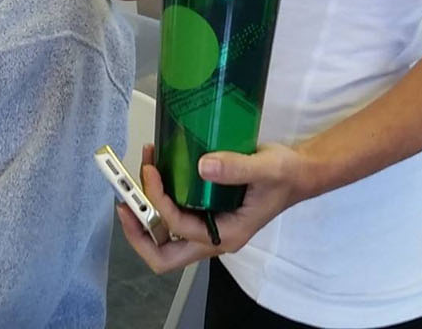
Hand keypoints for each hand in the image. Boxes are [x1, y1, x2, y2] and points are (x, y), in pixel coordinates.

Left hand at [116, 143, 311, 273]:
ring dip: (145, 212)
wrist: (298, 174)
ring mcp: (208, 228)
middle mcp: (213, 238)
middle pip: (164, 256)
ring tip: (138, 176)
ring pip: (165, 239)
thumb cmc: (285, 175)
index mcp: (227, 235)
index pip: (180, 227)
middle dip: (137, 232)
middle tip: (124, 202)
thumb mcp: (267, 168)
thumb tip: (203, 166)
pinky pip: (173, 218)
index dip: (159, 202)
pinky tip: (157, 170)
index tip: (152, 171)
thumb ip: (237, 168)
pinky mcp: (206, 213)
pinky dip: (158, 199)